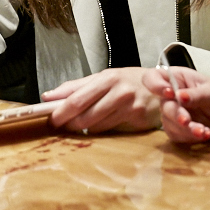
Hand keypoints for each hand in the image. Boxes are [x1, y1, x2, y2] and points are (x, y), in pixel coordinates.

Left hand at [41, 68, 160, 132]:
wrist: (161, 87)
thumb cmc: (127, 82)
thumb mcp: (103, 78)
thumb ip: (75, 87)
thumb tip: (48, 96)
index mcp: (107, 78)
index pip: (77, 98)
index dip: (61, 111)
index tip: (49, 119)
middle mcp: (119, 91)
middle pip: (85, 114)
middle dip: (69, 123)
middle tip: (61, 126)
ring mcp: (129, 105)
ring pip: (96, 126)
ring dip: (85, 128)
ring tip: (84, 123)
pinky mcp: (137, 119)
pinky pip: (110, 131)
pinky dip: (101, 130)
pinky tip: (103, 123)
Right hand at [141, 66, 209, 143]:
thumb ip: (196, 94)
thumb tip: (180, 96)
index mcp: (176, 79)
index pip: (153, 78)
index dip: (155, 85)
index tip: (169, 93)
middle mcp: (170, 96)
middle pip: (162, 105)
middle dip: (176, 115)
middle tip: (187, 121)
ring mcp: (173, 113)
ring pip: (169, 123)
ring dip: (185, 129)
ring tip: (203, 131)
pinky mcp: (177, 129)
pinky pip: (176, 135)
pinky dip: (189, 137)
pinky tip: (204, 134)